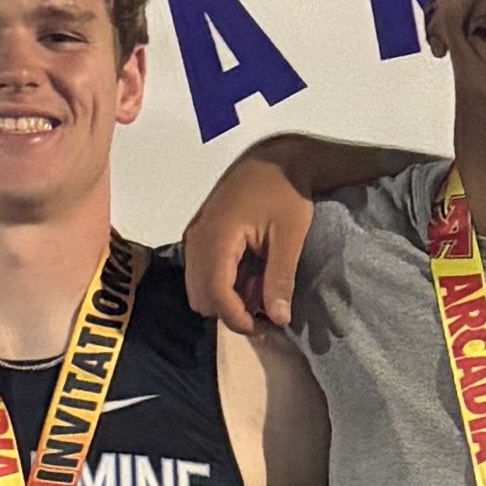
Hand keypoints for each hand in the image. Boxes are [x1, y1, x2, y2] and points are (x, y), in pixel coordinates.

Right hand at [183, 154, 317, 331]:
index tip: (262, 328)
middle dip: (230, 311)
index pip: (215, 293)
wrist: (275, 158)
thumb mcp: (290, 236)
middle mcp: (197, 238)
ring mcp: (195, 236)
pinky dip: (222, 284)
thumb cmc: (285, 191)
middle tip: (265, 311)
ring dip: (226, 299)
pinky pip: (201, 273)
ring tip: (260, 291)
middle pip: (201, 296)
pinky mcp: (199, 235)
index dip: (236, 318)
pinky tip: (250, 277)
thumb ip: (280, 278)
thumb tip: (278, 318)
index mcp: (217, 236)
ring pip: (198, 288)